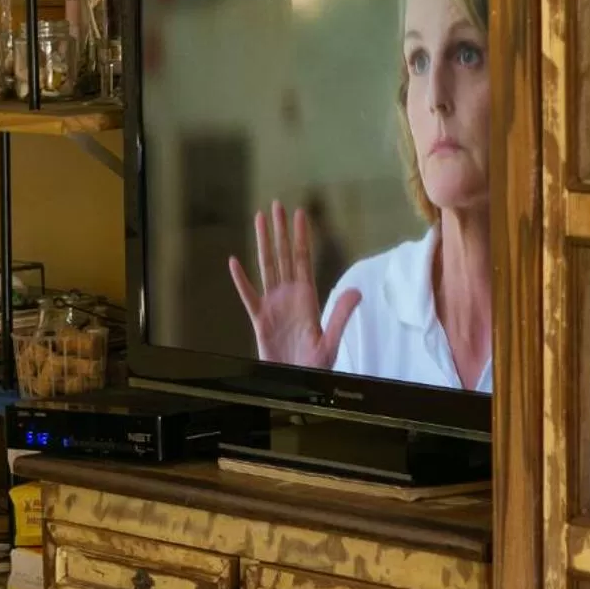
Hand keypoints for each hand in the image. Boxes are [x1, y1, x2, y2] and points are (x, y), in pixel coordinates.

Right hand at [228, 203, 360, 370]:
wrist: (295, 383)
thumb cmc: (315, 366)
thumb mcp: (331, 341)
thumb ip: (341, 314)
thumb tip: (356, 290)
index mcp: (307, 297)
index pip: (303, 259)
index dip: (302, 236)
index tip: (300, 213)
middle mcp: (289, 295)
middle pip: (284, 255)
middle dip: (281, 230)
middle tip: (277, 205)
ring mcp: (272, 304)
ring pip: (266, 266)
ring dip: (263, 243)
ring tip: (258, 220)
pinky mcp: (259, 319)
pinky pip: (248, 295)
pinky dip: (240, 279)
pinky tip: (234, 262)